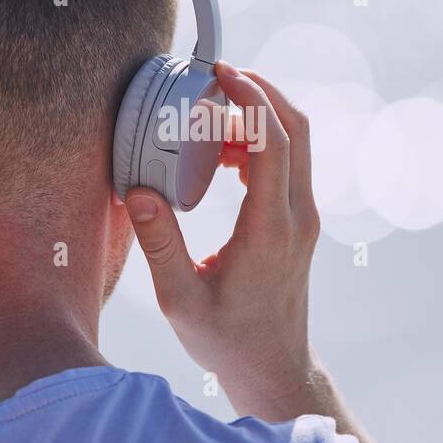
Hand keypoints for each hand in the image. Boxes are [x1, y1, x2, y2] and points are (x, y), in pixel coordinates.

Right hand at [124, 61, 321, 414]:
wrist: (273, 367)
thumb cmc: (226, 339)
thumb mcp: (179, 299)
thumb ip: (160, 245)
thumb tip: (138, 192)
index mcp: (270, 230)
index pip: (273, 143)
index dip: (250, 99)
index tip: (221, 74)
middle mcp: (296, 217)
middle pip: (296, 129)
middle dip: (262, 92)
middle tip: (219, 76)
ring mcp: (303, 218)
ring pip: (297, 144)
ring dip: (261, 117)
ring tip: (211, 117)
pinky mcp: (299, 222)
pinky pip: (290, 164)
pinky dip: (262, 142)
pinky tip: (223, 153)